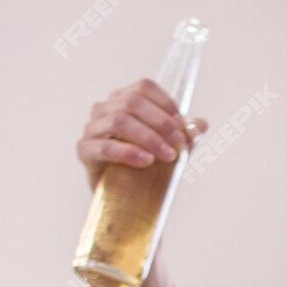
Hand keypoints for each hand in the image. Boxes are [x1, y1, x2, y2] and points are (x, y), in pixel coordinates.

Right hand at [77, 78, 207, 190]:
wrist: (126, 198)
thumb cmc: (147, 165)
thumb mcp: (171, 147)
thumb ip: (185, 134)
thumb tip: (201, 124)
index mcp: (124, 100)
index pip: (143, 87)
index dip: (166, 103)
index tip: (182, 124)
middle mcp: (104, 109)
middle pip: (132, 102)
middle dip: (162, 123)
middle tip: (179, 144)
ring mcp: (92, 128)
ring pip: (119, 121)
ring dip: (149, 137)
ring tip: (168, 155)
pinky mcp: (85, 151)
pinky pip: (105, 147)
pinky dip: (128, 153)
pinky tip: (146, 161)